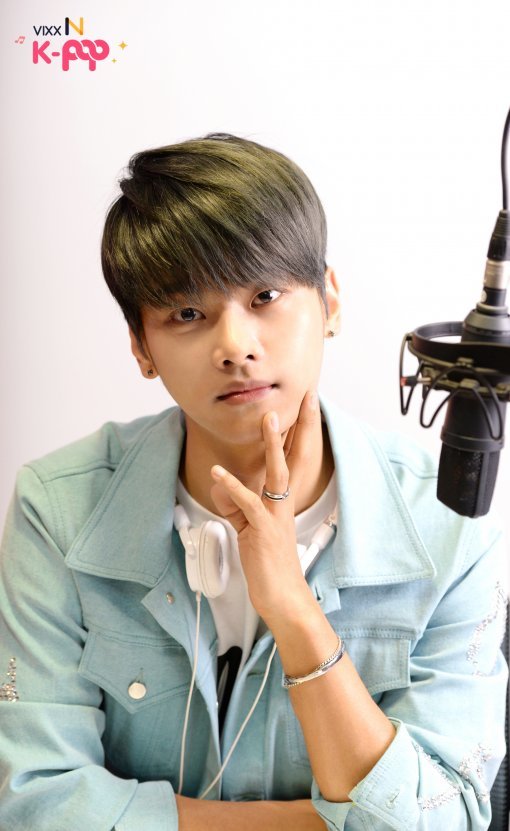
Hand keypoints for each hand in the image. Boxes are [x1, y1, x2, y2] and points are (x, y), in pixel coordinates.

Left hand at [210, 390, 318, 623]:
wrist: (282, 598)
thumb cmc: (268, 567)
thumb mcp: (248, 529)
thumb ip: (236, 506)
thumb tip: (223, 486)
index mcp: (282, 503)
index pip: (292, 461)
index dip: (295, 434)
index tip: (300, 408)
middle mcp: (284, 504)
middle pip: (294, 458)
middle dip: (298, 427)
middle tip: (304, 399)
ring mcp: (276, 515)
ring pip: (278, 472)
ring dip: (272, 444)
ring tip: (268, 419)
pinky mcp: (262, 529)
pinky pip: (248, 502)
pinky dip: (231, 486)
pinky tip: (217, 472)